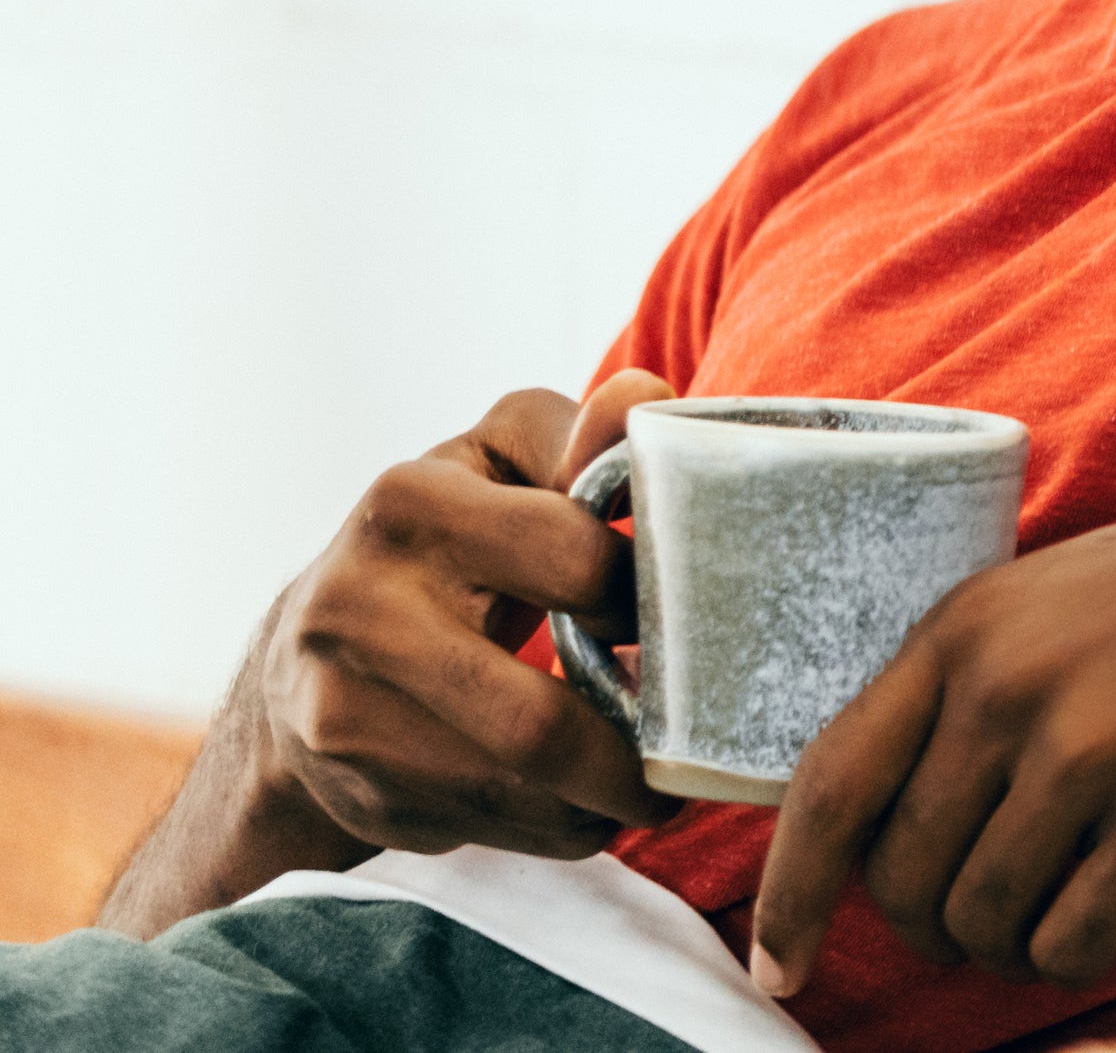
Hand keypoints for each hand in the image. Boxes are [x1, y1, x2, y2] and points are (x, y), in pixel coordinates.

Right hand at [245, 369, 681, 860]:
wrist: (307, 655)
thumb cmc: (444, 537)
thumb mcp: (500, 459)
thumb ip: (579, 433)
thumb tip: (642, 401)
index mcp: (408, 503)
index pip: (574, 560)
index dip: (642, 595)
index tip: (670, 609)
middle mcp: (355, 612)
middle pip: (538, 721)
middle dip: (638, 741)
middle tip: (694, 732)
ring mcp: (343, 716)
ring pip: (519, 789)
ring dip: (610, 797)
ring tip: (660, 777)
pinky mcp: (356, 792)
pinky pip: (493, 827)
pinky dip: (563, 824)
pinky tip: (590, 799)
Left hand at [749, 465, 1115, 997]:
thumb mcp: (1047, 600)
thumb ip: (955, 690)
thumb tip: (859, 826)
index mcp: (965, 631)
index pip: (829, 788)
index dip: (787, 895)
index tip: (777, 962)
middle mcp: (1010, 692)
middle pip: (903, 879)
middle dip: (931, 923)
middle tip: (979, 913)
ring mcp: (1088, 756)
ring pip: (979, 923)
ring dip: (1005, 942)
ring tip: (1053, 905)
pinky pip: (1066, 943)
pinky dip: (1073, 951)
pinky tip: (1108, 909)